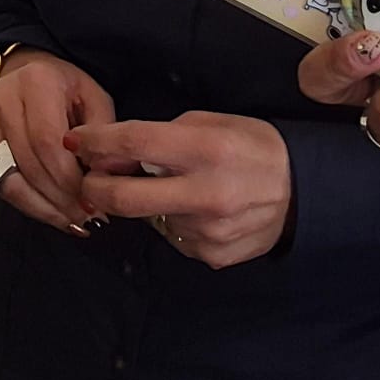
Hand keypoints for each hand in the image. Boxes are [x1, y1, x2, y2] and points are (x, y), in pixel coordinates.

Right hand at [0, 49, 115, 233]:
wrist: (25, 69)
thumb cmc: (65, 87)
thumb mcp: (93, 97)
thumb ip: (102, 132)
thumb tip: (104, 175)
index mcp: (36, 82)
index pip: (48, 142)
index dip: (68, 178)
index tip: (91, 201)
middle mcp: (2, 98)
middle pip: (28, 163)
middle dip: (58, 198)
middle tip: (84, 218)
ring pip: (8, 179)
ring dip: (41, 207)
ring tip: (69, 222)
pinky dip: (24, 203)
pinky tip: (49, 212)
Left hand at [67, 112, 291, 269]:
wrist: (303, 190)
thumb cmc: (254, 146)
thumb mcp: (214, 123)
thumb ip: (164, 135)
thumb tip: (114, 153)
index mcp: (207, 150)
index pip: (136, 143)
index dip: (98, 141)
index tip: (76, 139)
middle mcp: (205, 193)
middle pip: (125, 198)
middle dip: (97, 186)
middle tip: (92, 178)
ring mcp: (207, 231)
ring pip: (151, 218)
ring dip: (148, 203)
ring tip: (177, 188)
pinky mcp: (211, 256)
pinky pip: (175, 238)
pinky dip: (175, 222)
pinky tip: (197, 210)